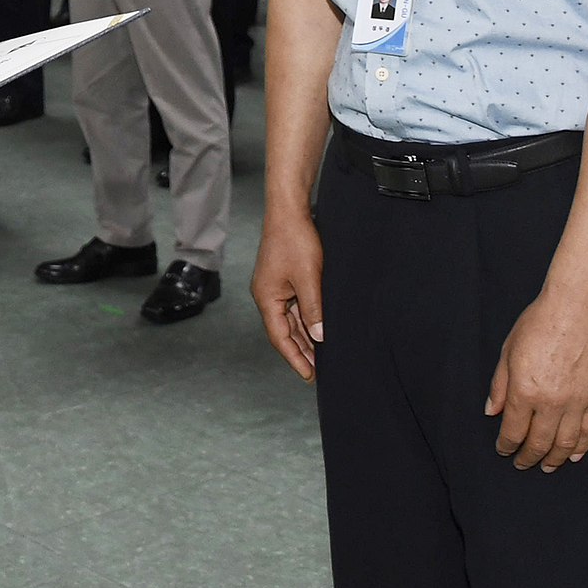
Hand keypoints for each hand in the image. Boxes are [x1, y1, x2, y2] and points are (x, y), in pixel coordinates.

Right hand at [250, 210, 324, 379]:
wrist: (289, 211)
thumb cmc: (295, 241)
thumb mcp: (308, 279)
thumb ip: (313, 310)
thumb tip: (319, 337)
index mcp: (266, 298)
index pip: (279, 337)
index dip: (295, 358)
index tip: (309, 376)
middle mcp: (266, 295)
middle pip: (283, 331)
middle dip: (300, 351)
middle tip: (318, 371)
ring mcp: (274, 287)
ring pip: (290, 320)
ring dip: (304, 337)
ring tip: (320, 355)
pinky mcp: (283, 279)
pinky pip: (294, 306)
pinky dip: (306, 320)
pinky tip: (318, 329)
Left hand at [485, 289, 587, 470]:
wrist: (576, 307)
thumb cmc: (537, 323)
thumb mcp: (507, 351)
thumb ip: (499, 386)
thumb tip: (492, 412)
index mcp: (525, 391)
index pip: (514, 431)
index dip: (507, 445)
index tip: (503, 450)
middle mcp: (552, 402)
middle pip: (539, 442)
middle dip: (528, 457)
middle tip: (522, 464)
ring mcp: (578, 402)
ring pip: (566, 443)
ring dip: (555, 458)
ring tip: (547, 466)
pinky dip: (582, 447)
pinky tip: (574, 455)